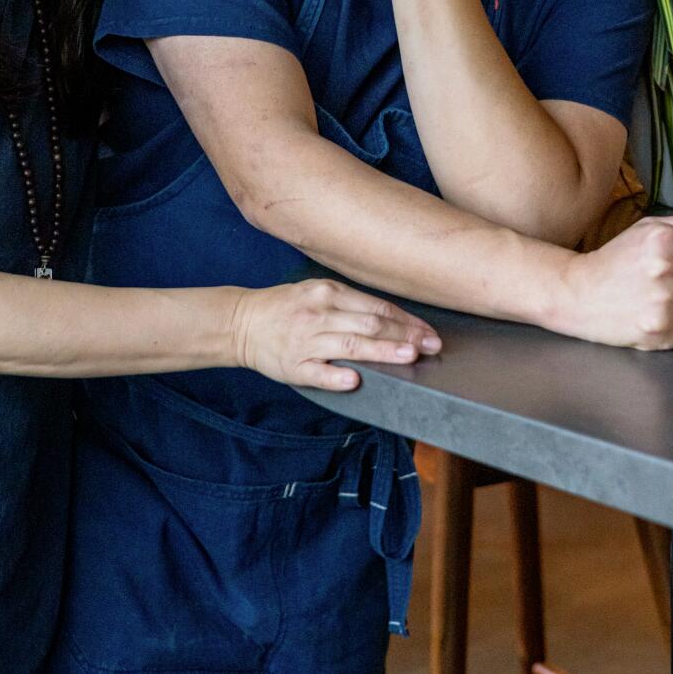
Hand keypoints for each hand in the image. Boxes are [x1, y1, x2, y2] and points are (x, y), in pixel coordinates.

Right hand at [228, 277, 440, 390]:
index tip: (429, 332)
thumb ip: (349, 305)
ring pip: (350, 345)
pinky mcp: (294, 366)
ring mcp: (306, 340)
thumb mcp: (316, 293)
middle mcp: (319, 313)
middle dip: (404, 335)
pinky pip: (319, 372)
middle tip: (430, 346)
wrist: (242, 322)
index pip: (376, 307)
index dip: (406, 321)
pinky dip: (337, 376)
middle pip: (369, 324)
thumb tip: (392, 320)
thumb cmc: (285, 308)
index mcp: (328, 293)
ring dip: (381, 350)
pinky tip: (355, 380)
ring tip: (408, 356)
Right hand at [556, 214, 672, 349]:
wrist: (577, 292)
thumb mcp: (648, 230)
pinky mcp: (657, 332)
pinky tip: (650, 317)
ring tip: (657, 303)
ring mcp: (662, 304)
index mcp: (665, 240)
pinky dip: (672, 331)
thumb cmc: (615, 259)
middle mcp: (666, 270)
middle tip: (664, 285)